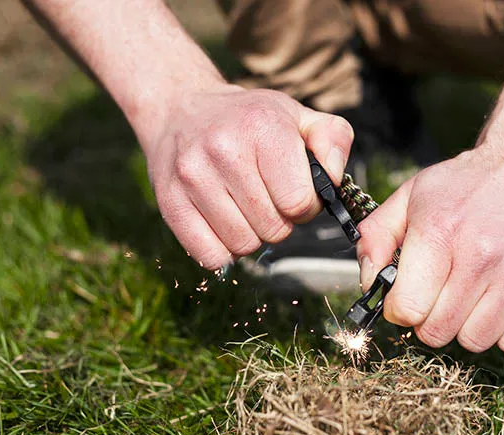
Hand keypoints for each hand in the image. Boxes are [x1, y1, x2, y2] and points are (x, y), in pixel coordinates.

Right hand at [143, 85, 353, 268]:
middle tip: (268, 200)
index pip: (298, 202)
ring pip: (243, 245)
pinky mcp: (169, 202)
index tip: (295, 194)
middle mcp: (224, 150)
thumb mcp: (297, 115)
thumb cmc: (248, 120)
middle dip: (280, 221)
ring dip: (252, 235)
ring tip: (245, 208)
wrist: (180, 108)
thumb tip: (334, 176)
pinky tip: (223, 222)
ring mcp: (192, 177)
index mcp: (262, 128)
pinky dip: (223, 249)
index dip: (305, 206)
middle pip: (273, 228)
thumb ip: (332, 139)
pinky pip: (210, 256)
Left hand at [356, 145, 503, 352]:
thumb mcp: (409, 196)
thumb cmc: (463, 184)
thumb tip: (369, 285)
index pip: (407, 309)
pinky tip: (495, 304)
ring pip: (475, 341)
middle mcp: (480, 255)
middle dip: (428, 320)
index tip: (406, 297)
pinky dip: (501, 332)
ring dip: (464, 327)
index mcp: (439, 232)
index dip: (399, 310)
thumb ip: (375, 238)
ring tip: (467, 296)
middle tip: (437, 296)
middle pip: (438, 332)